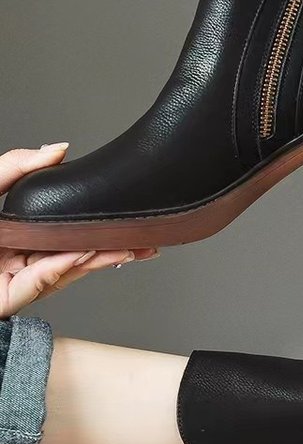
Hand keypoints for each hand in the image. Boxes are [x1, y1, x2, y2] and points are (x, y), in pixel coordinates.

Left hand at [0, 145, 157, 317]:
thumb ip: (17, 166)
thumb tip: (58, 149)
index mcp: (30, 234)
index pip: (74, 230)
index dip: (103, 227)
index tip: (127, 220)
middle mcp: (33, 256)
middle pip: (83, 252)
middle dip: (116, 248)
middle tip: (145, 243)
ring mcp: (28, 278)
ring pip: (73, 266)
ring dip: (103, 258)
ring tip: (129, 248)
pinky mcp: (19, 294)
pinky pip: (48, 276)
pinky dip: (69, 263)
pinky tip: (87, 251)